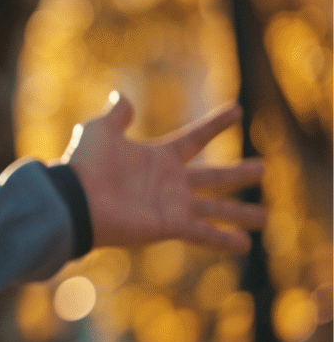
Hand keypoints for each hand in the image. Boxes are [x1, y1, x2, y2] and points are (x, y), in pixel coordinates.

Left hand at [63, 92, 265, 253]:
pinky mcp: (170, 225)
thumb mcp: (99, 131)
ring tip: (266, 217)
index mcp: (157, 157)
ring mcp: (172, 205)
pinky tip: (244, 245)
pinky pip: (204, 234)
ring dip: (241, 213)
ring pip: (216, 209)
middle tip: (263, 167)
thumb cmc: (85, 164)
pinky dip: (224, 239)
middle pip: (213, 176)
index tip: (236, 110)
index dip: (215, 125)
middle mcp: (170, 182)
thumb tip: (120, 96)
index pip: (195, 138)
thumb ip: (115, 116)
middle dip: (238, 173)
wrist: (76, 199)